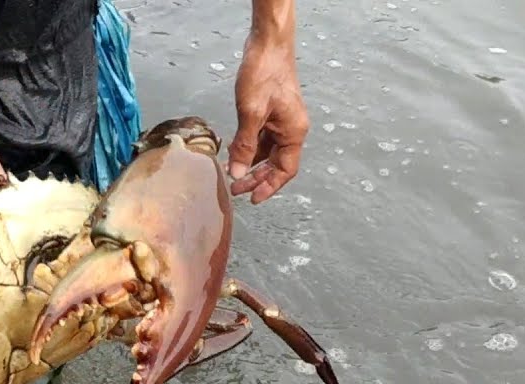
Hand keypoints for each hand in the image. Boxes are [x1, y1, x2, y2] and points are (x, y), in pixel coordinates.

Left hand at [227, 33, 308, 203]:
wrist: (268, 44)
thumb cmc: (264, 74)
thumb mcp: (251, 113)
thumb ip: (245, 146)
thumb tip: (238, 174)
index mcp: (294, 132)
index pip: (285, 170)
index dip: (269, 186)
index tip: (252, 198)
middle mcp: (291, 130)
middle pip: (275, 164)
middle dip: (256, 178)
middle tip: (235, 189)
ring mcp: (282, 121)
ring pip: (267, 152)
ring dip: (250, 163)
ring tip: (230, 172)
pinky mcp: (272, 113)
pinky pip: (261, 138)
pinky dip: (248, 147)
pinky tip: (233, 152)